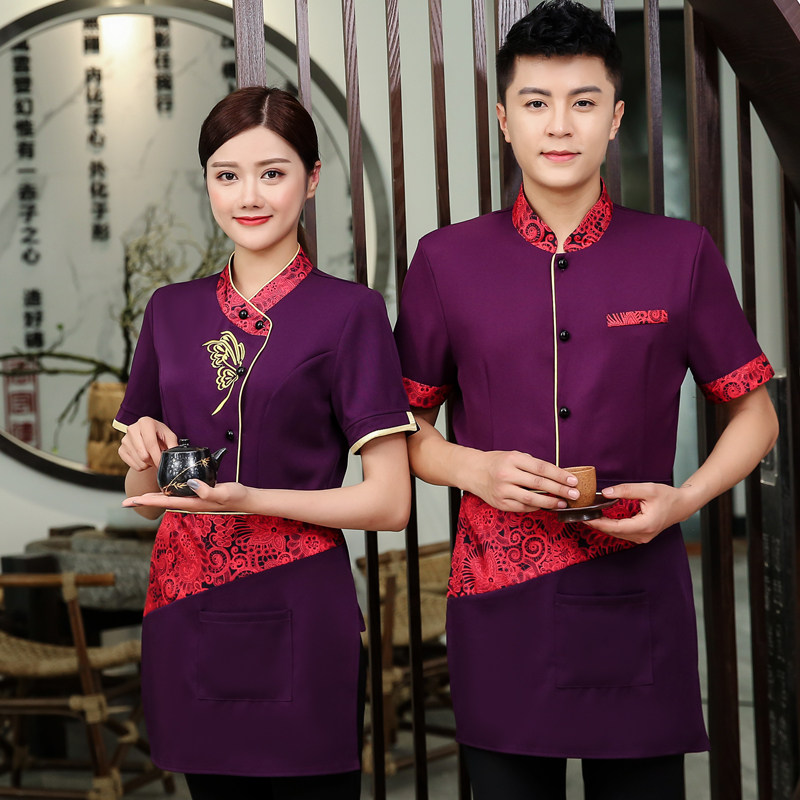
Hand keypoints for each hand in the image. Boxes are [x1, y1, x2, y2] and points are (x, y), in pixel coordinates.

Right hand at [118, 417, 177, 471]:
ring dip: (149, 464)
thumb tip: (174, 456)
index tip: (162, 464)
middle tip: (159, 459)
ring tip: (152, 456)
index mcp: (145, 422)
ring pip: (139, 462)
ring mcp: (125, 440)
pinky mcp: (121, 449)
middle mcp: (132, 429)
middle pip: (144, 455)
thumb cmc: (159, 434)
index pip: (150, 444)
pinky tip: (144, 458)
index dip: (157, 456)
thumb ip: (173, 445)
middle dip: (154, 461)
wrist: (145, 435)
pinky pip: (134, 465)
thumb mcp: (169, 436)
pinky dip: (142, 466)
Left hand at [122, 480, 252, 513]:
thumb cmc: (237, 497)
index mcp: (193, 503)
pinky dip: (165, 492)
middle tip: (125, 502)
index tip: (130, 501)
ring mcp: (194, 499)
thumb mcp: (224, 492)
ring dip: (152, 498)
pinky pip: (177, 494)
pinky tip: (163, 488)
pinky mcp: (199, 494)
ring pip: (168, 499)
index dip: (146, 500)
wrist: (248, 500)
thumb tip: (190, 484)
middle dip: (144, 502)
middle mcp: (190, 502)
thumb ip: (208, 490)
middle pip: (161, 502)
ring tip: (138, 496)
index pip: (164, 501)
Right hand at [470, 450, 579, 512]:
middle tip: (575, 494)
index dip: (559, 475)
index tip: (573, 480)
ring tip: (563, 503)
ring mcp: (503, 490)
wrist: (474, 472)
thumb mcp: (514, 456)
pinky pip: (523, 507)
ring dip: (550, 502)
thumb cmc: (498, 462)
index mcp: (513, 459)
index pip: (541, 468)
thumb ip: (533, 465)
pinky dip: (536, 507)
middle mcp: (507, 474)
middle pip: (539, 484)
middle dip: (560, 490)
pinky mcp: (500, 503)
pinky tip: (545, 505)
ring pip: (532, 499)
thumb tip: (557, 476)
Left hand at [584, 482, 696, 543]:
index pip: (615, 527)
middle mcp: (642, 535)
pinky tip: (602, 518)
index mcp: (644, 525)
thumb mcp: (647, 489)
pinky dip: (611, 526)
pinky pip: (622, 533)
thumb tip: (605, 493)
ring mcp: (642, 538)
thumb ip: (626, 490)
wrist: (683, 505)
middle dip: (597, 524)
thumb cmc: (668, 497)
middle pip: (614, 532)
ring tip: (588, 515)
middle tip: (581, 514)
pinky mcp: (641, 536)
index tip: (585, 517)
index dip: (598, 523)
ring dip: (602, 526)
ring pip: (617, 534)